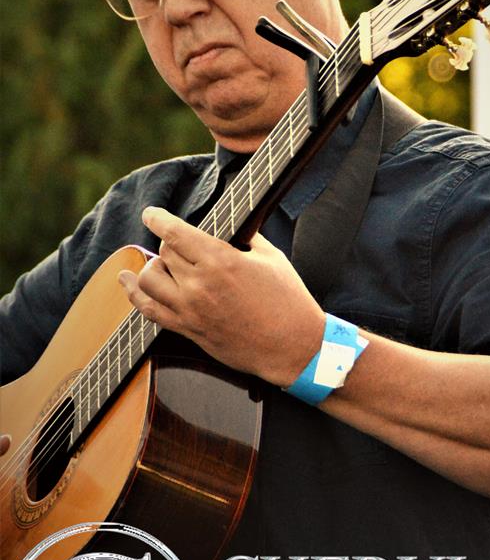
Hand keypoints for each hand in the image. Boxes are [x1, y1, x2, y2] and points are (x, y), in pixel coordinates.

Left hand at [117, 207, 325, 386]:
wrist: (292, 346)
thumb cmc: (288, 300)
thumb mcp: (271, 257)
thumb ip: (246, 237)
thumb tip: (233, 224)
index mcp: (221, 261)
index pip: (174, 233)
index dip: (158, 218)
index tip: (151, 213)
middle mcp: (200, 284)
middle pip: (164, 253)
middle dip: (170, 244)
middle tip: (183, 245)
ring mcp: (191, 309)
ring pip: (148, 279)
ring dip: (153, 267)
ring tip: (165, 265)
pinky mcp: (188, 330)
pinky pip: (149, 310)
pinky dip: (134, 295)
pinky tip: (128, 283)